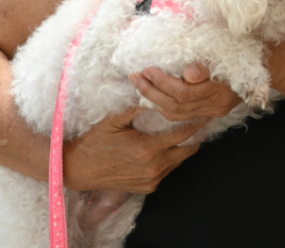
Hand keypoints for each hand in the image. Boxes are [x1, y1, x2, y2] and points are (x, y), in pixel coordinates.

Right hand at [62, 106, 207, 192]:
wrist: (79, 169)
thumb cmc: (95, 142)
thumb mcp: (114, 120)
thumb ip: (137, 109)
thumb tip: (154, 96)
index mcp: (148, 149)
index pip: (182, 134)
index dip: (196, 124)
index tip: (205, 115)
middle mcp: (154, 167)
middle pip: (187, 150)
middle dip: (194, 137)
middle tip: (197, 124)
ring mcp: (151, 179)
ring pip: (178, 162)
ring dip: (182, 149)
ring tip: (183, 135)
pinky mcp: (147, 187)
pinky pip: (167, 171)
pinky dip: (170, 160)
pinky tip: (165, 149)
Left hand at [130, 64, 240, 120]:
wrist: (270, 66)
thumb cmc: (249, 53)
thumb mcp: (231, 53)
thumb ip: (207, 67)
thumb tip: (188, 72)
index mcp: (220, 91)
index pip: (184, 93)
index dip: (163, 82)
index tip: (148, 69)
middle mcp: (217, 105)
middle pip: (176, 106)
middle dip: (152, 92)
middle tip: (136, 77)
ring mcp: (215, 110)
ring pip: (177, 114)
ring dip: (154, 101)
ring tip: (140, 86)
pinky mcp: (213, 112)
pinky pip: (183, 116)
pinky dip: (165, 107)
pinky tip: (154, 98)